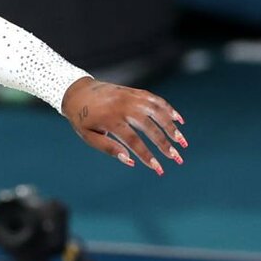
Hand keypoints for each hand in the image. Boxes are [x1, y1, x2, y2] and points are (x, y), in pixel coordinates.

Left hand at [61, 77, 186, 174]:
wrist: (78, 92)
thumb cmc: (83, 119)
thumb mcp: (88, 136)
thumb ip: (108, 148)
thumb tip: (130, 161)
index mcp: (110, 120)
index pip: (133, 141)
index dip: (147, 156)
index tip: (158, 169)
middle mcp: (123, 107)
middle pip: (149, 127)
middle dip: (165, 144)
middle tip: (177, 158)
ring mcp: (131, 97)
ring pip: (157, 112)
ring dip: (172, 127)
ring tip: (182, 142)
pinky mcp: (136, 92)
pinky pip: (156, 100)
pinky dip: (169, 109)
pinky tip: (179, 120)